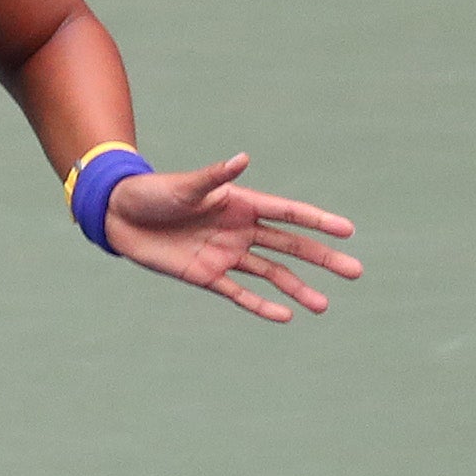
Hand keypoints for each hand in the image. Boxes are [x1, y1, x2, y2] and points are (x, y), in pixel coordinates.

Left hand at [105, 154, 360, 320]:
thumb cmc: (154, 193)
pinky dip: (261, 305)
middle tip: (355, 271)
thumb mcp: (185, 186)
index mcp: (241, 204)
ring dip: (297, 288)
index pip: (290, 214)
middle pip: (291, 247)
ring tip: (323, 305)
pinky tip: (285, 316)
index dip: (318, 222)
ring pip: (272, 275)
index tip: (348, 231)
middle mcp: (240, 230)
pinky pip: (239, 293)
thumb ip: (214, 178)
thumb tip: (242, 159)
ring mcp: (226, 254)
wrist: (121, 217)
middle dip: (322, 259)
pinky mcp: (207, 276)